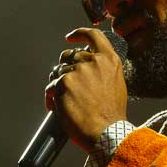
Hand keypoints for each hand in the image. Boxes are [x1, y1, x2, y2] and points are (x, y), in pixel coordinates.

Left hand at [45, 27, 127, 151]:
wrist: (106, 132)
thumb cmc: (111, 115)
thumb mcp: (116, 84)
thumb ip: (102, 70)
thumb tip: (86, 67)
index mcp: (109, 60)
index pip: (93, 35)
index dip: (79, 34)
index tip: (70, 38)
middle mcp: (93, 61)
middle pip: (69, 55)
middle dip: (64, 67)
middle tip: (65, 83)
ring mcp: (77, 71)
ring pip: (58, 72)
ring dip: (57, 85)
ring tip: (62, 101)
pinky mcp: (63, 83)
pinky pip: (50, 87)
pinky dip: (51, 97)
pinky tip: (56, 107)